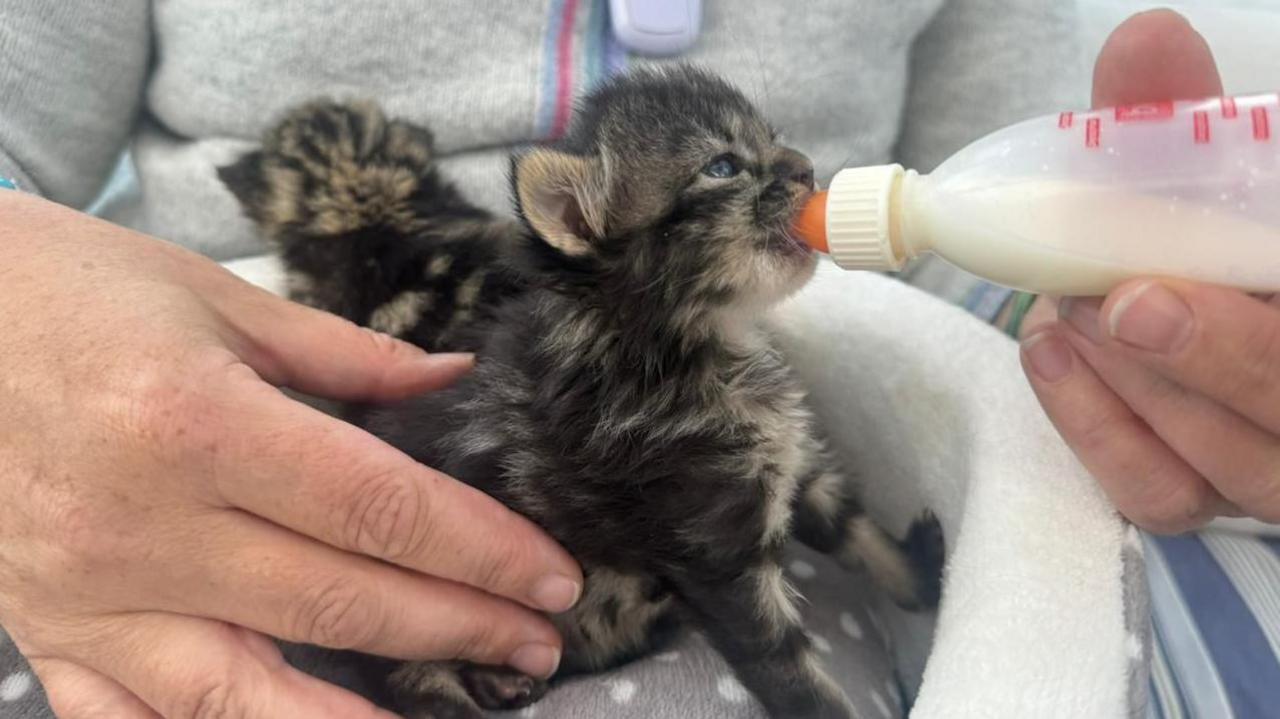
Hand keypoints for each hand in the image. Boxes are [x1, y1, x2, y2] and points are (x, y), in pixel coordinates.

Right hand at [0, 193, 581, 716]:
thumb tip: (450, 380)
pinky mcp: (48, 635)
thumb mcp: (213, 296)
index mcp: (199, 424)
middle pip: (341, 599)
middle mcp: (146, 527)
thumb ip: (342, 353)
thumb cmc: (66, 287)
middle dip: (460, 624)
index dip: (483, 548)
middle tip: (541, 638)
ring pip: (249, 694)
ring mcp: (90, 597)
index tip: (552, 573)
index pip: (380, 508)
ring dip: (365, 716)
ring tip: (457, 714)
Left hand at [1021, 10, 1272, 533]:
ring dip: (1131, 385)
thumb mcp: (1220, 171)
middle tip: (1114, 301)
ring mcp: (1266, 465)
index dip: (1247, 344)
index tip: (1159, 293)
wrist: (1182, 278)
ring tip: (1063, 308)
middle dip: (1200, 362)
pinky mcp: (1199, 492)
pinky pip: (1156, 492)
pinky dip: (1095, 428)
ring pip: (1218, 465)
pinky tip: (1047, 354)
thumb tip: (1145, 39)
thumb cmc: (1216, 229)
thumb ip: (1183, 119)